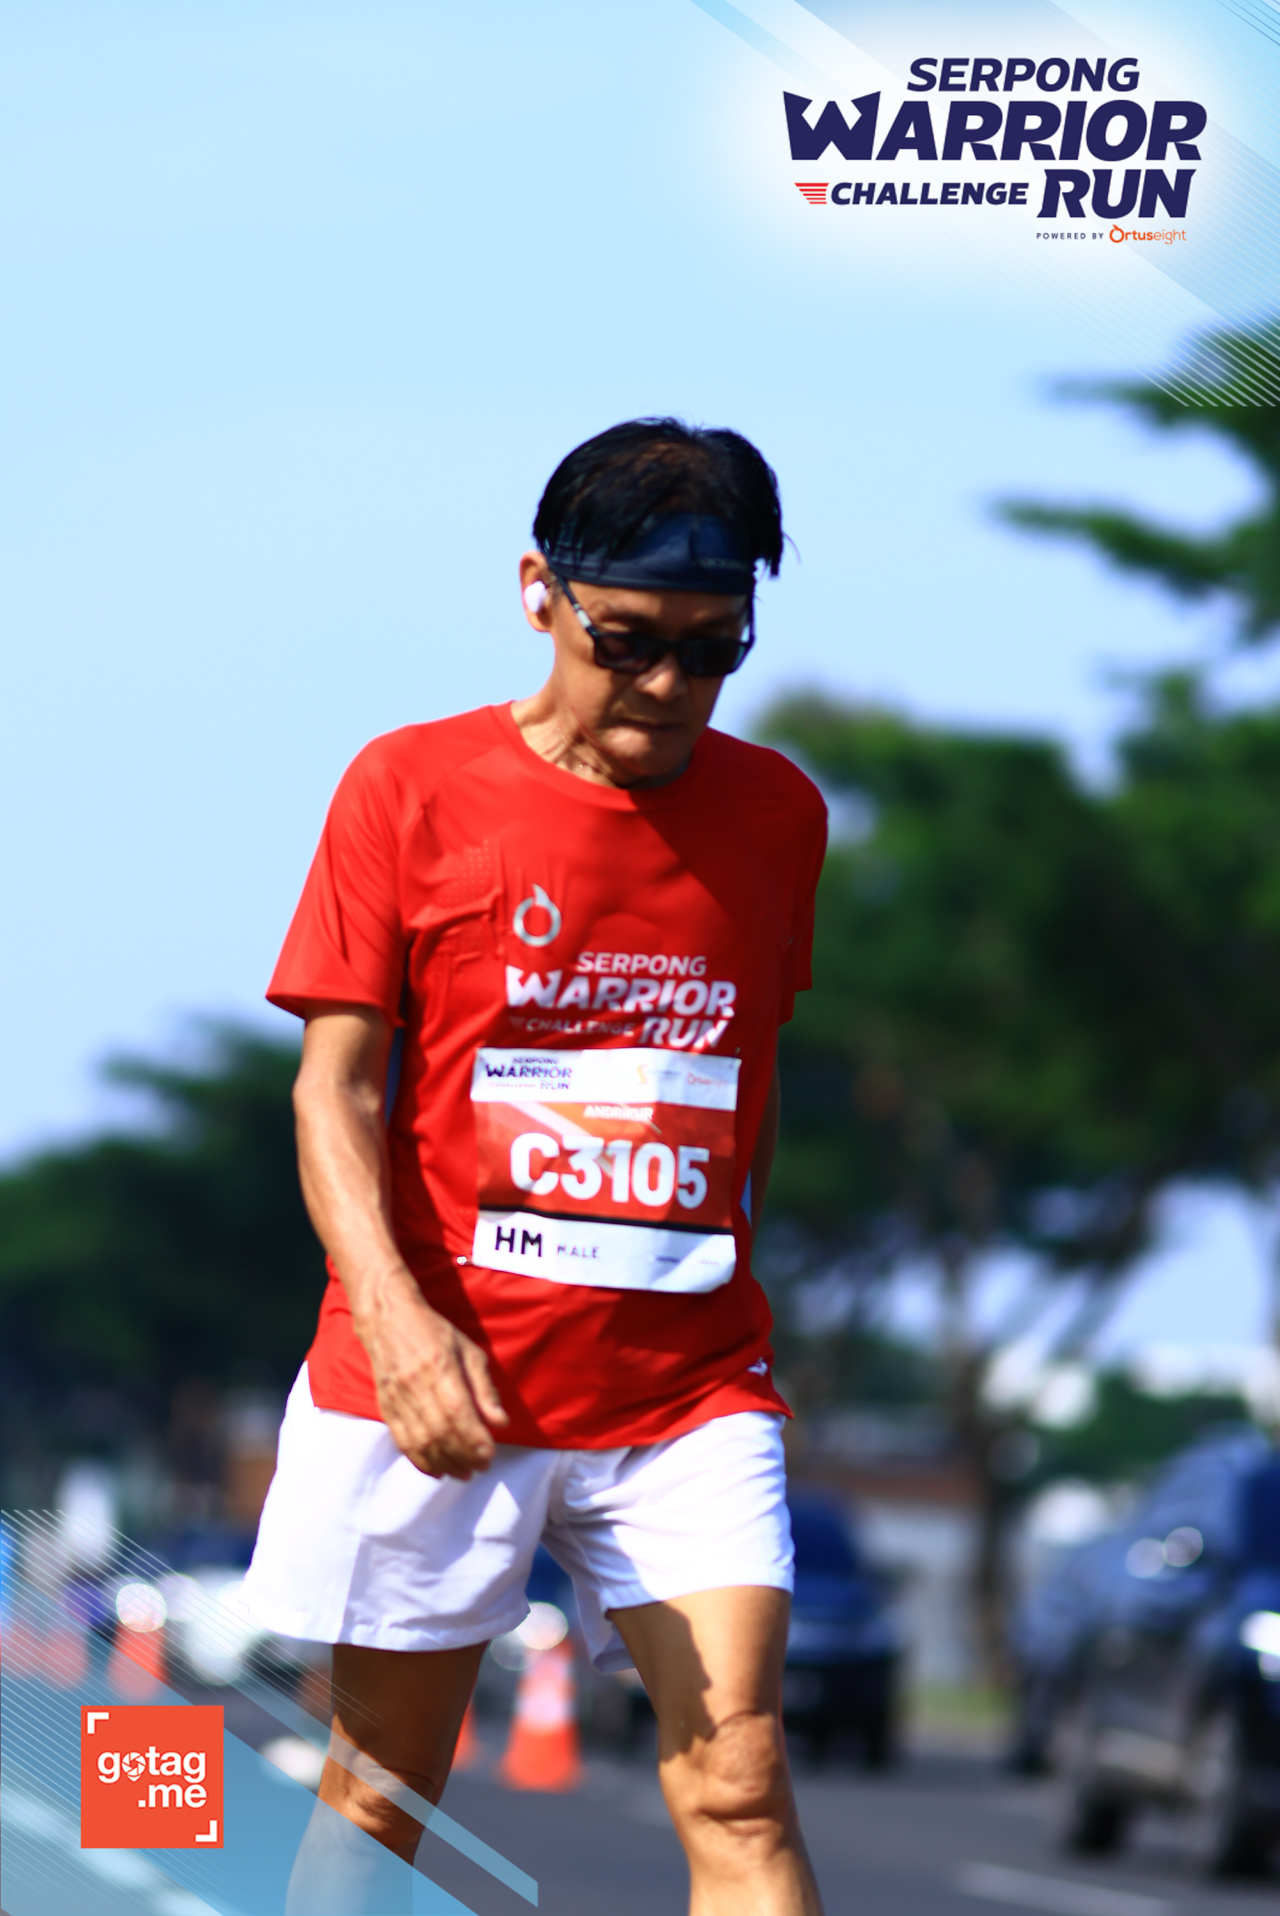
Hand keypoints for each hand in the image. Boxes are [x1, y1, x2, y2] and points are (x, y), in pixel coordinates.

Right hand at [358, 1271, 509, 1478]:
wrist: (388, 1320)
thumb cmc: (435, 1332)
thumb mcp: (469, 1350)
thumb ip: (484, 1388)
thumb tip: (500, 1422)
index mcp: (440, 1366)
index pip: (458, 1412)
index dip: (474, 1439)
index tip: (489, 1455)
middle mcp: (416, 1385)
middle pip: (440, 1431)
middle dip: (463, 1455)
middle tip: (481, 1467)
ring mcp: (397, 1397)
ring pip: (421, 1441)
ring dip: (444, 1463)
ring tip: (463, 1473)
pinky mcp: (386, 1406)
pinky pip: (402, 1440)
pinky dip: (420, 1460)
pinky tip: (437, 1470)